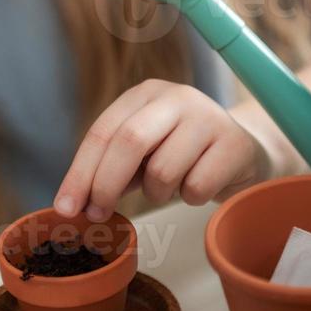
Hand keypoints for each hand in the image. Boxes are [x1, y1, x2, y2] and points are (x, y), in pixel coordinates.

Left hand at [53, 79, 273, 219]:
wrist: (245, 154)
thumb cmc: (183, 155)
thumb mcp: (144, 153)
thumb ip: (112, 169)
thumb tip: (76, 203)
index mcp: (145, 95)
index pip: (102, 131)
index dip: (80, 172)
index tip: (65, 208)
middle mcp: (176, 98)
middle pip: (128, 141)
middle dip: (105, 184)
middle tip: (97, 215)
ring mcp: (208, 117)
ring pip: (163, 169)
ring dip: (156, 193)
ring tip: (168, 188)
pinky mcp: (234, 144)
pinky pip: (196, 186)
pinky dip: (189, 197)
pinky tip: (198, 185)